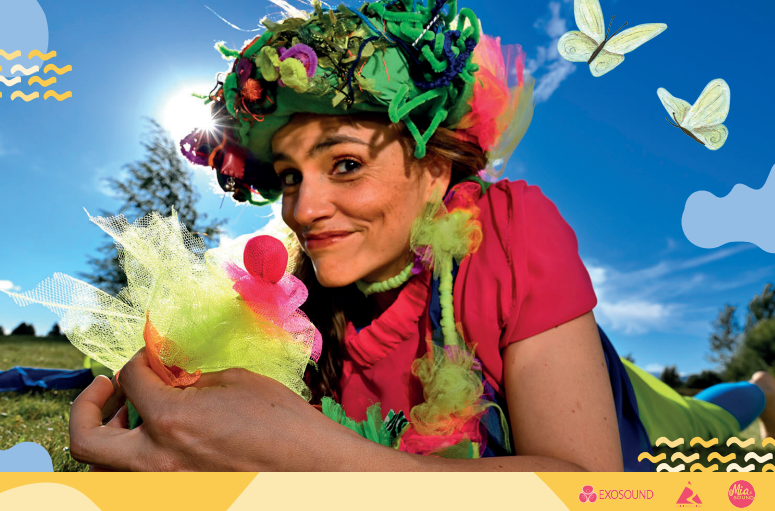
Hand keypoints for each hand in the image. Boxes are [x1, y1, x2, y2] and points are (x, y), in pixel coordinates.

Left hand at [69, 349, 353, 470]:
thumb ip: (192, 379)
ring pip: (104, 468)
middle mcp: (155, 460)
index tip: (150, 356)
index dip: (138, 359)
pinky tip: (164, 438)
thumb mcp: (235, 383)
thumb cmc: (282, 422)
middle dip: (88, 404)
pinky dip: (138, 455)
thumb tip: (171, 377)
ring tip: (132, 414)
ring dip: (110, 435)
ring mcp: (163, 485)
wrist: (311, 468)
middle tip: (109, 386)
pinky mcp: (177, 496)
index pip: (131, 378)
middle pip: (85, 439)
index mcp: (170, 420)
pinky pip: (137, 477)